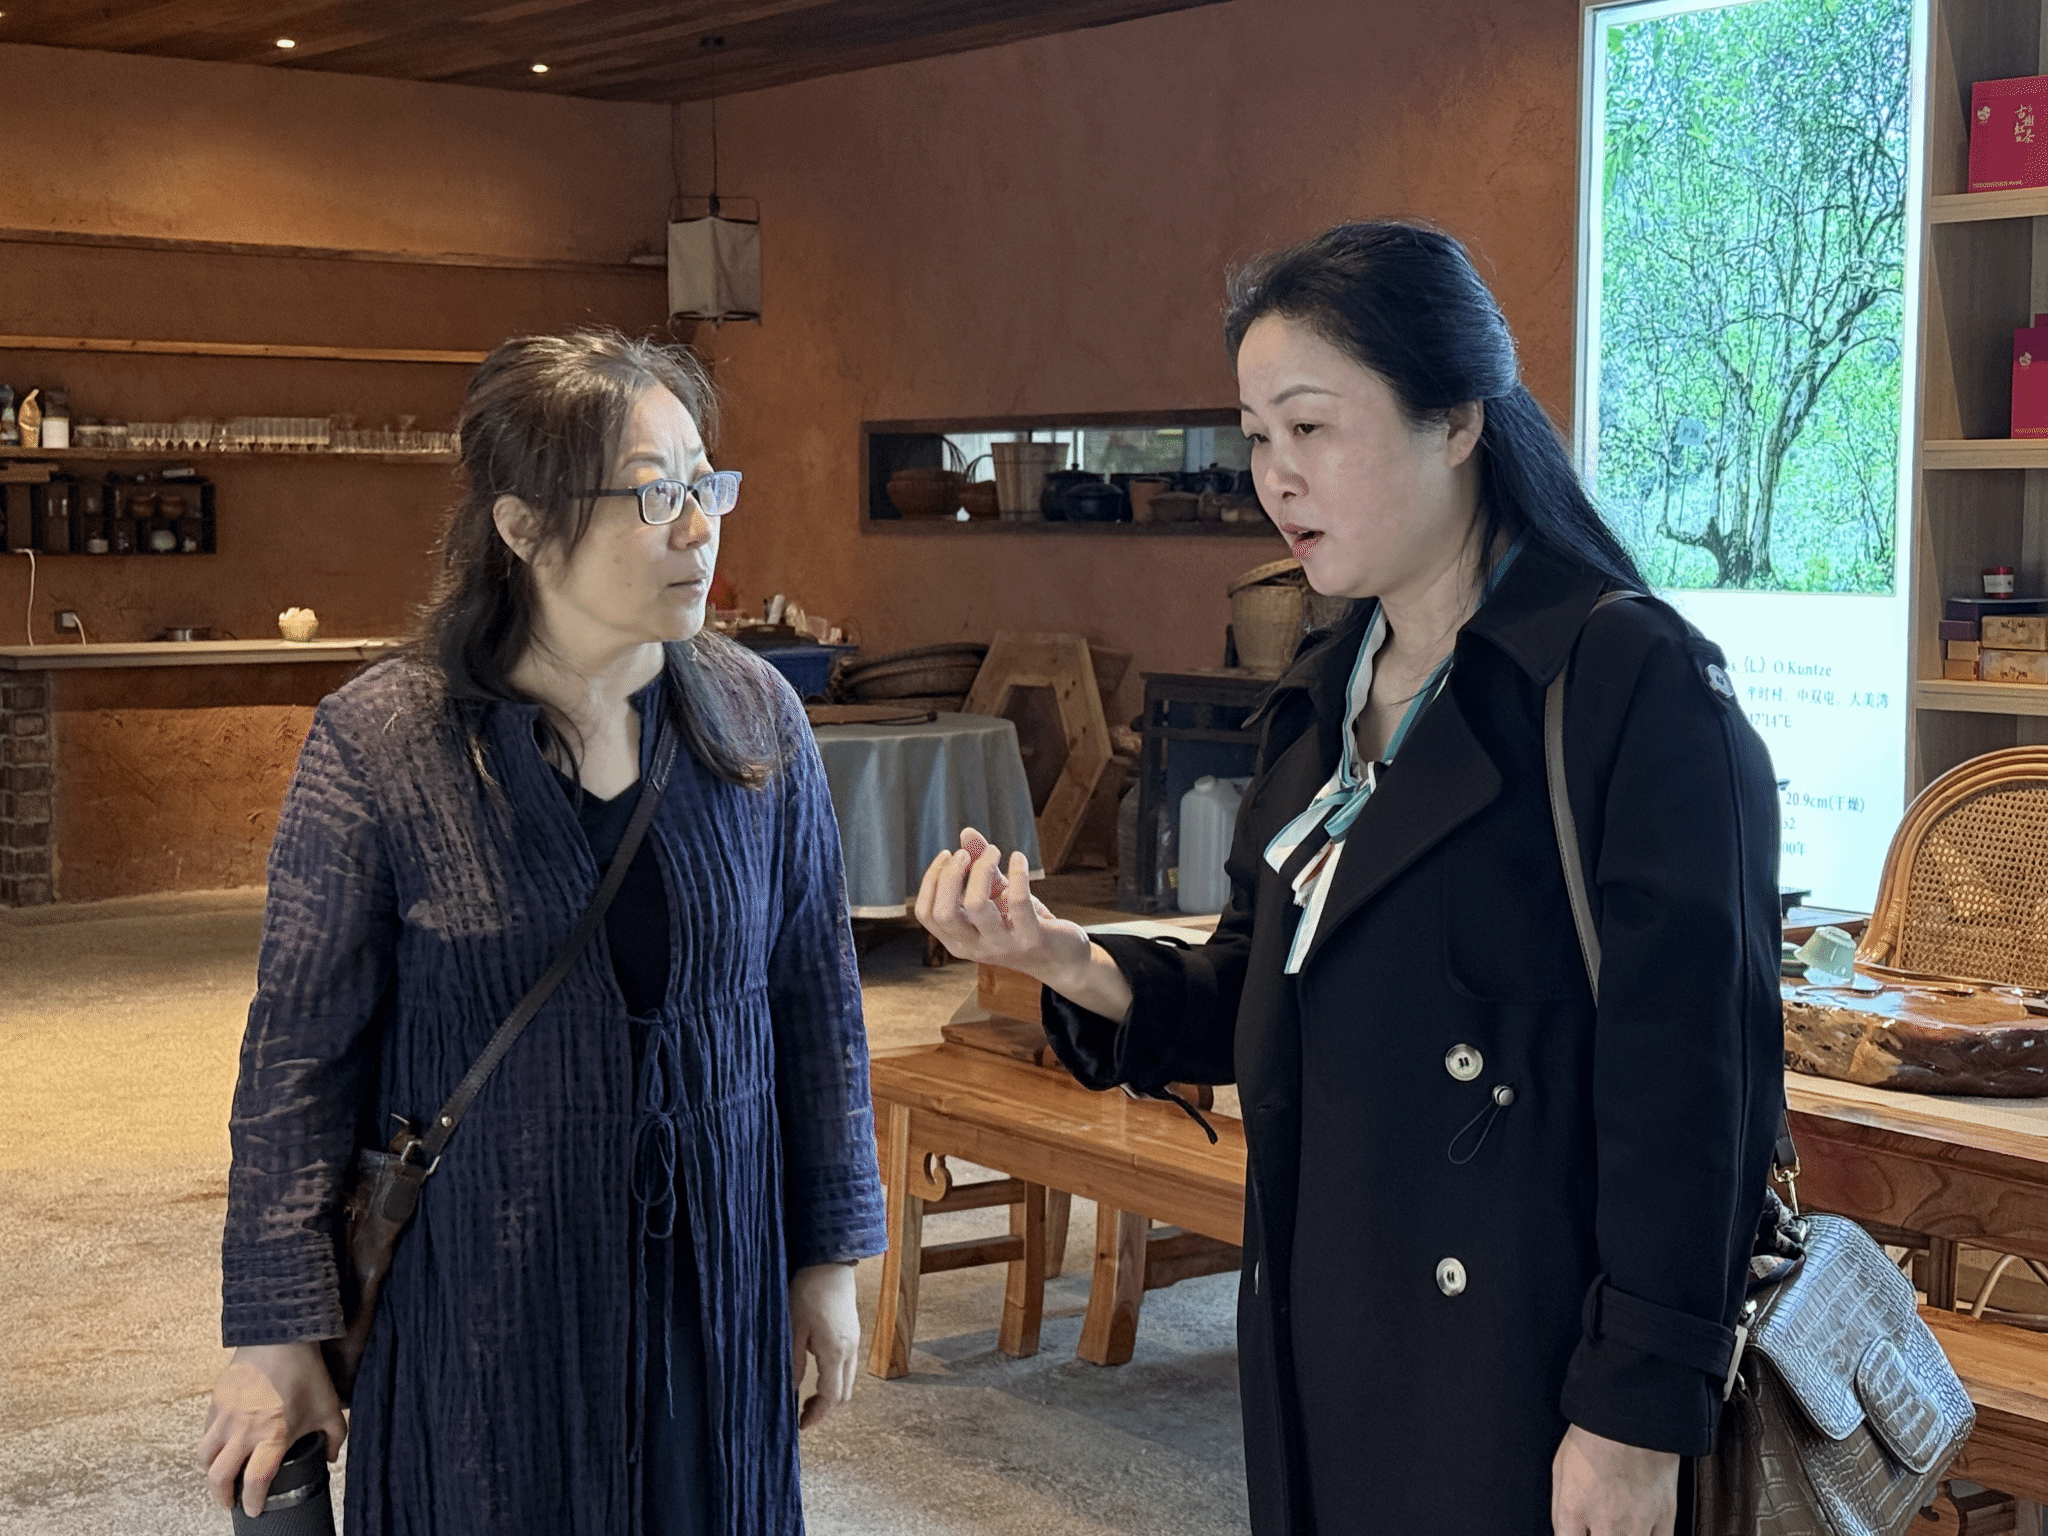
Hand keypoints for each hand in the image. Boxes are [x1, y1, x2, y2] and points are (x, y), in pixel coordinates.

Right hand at [196, 1342, 346, 1516]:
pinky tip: (221, 1446)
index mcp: (273, 1435)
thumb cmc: (305, 1371)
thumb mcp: (329, 1407)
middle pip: (219, 1477)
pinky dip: (209, 1446)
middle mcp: (243, 1430)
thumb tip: (330, 1457)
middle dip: (222, 1496)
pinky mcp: (215, 1403)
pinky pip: (205, 1433)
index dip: (253, 1502)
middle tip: (229, 1502)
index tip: (253, 1510)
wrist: (280, 1336)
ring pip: (204, 1457)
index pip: (255, 1481)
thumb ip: (334, 1436)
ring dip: (210, 1472)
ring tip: (221, 1476)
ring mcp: (225, 1417)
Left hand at [789, 1263, 859, 1428]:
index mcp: (835, 1353)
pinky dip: (835, 1379)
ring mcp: (854, 1342)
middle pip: (843, 1395)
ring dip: (830, 1394)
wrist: (830, 1262)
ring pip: (847, 1381)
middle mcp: (850, 1351)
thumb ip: (793, 1364)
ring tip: (806, 1396)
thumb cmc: (808, 1292)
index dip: (816, 1416)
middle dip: (824, 1410)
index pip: (830, 1398)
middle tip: (800, 1413)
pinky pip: (848, 1366)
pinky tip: (816, 1371)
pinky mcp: (853, 1333)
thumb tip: (789, 1393)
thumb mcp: (793, 1330)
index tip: (799, 1425)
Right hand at [913, 827, 1092, 987]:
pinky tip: (1019, 858)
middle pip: (944, 913)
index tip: (948, 854)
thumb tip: (966, 832)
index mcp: (958, 941)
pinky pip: (1018, 902)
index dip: (932, 880)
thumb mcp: (996, 894)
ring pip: (977, 906)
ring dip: (982, 869)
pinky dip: (1017, 873)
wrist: (1060, 957)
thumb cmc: (1021, 923)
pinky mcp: (1031, 939)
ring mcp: (1003, 946)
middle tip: (965, 854)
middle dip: (950, 875)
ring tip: (994, 851)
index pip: (927, 914)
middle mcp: (975, 948)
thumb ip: (978, 866)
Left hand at [1551, 1423, 1679, 1535]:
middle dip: (1598, 1535)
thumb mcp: (1561, 1468)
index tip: (1579, 1531)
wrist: (1630, 1412)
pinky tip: (1641, 1531)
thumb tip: (1564, 1532)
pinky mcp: (1666, 1515)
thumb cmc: (1592, 1435)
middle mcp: (1606, 1522)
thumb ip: (1561, 1509)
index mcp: (1574, 1509)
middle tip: (1600, 1525)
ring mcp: (1638, 1522)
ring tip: (1618, 1527)